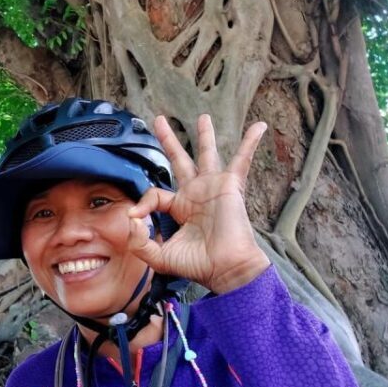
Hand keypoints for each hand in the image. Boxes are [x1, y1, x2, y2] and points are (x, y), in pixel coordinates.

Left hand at [125, 114, 269, 293]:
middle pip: (179, 160)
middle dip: (168, 140)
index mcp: (180, 208)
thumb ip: (138, 241)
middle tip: (158, 120)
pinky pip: (242, 160)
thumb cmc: (197, 266)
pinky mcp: (230, 186)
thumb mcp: (158, 256)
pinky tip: (258, 127)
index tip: (134, 217)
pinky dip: (250, 143)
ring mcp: (213, 188)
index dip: (142, 204)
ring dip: (205, 135)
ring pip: (207, 154)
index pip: (155, 195)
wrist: (225, 269)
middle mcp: (196, 195)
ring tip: (202, 117)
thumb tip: (129, 217)